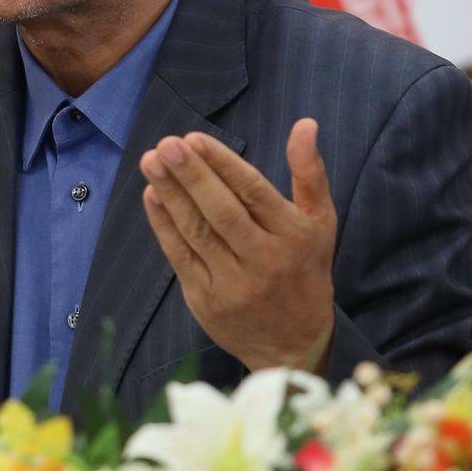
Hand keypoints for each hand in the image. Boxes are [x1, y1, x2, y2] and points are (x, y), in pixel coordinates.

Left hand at [139, 119, 335, 371]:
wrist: (293, 346)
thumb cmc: (305, 272)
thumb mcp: (320, 222)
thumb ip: (309, 172)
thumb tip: (304, 123)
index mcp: (294, 237)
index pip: (254, 193)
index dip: (223, 164)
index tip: (194, 138)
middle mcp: (264, 260)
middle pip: (222, 212)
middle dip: (192, 176)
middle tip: (166, 145)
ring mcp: (233, 283)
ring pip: (197, 232)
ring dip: (171, 194)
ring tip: (151, 162)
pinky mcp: (205, 300)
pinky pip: (180, 256)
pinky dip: (163, 225)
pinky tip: (152, 196)